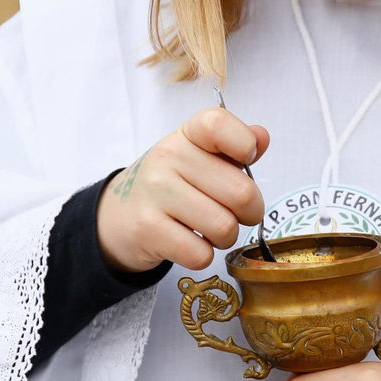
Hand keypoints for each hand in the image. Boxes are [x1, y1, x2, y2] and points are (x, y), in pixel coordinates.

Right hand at [95, 106, 270, 273]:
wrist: (119, 215)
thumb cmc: (172, 184)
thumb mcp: (200, 157)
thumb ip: (234, 147)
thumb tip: (261, 138)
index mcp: (187, 135)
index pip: (218, 124)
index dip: (244, 144)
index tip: (245, 160)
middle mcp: (168, 157)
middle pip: (241, 193)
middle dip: (250, 213)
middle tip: (235, 214)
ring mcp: (156, 192)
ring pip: (224, 228)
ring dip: (226, 238)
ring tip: (211, 231)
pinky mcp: (148, 229)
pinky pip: (201, 254)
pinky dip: (204, 255)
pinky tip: (191, 243)